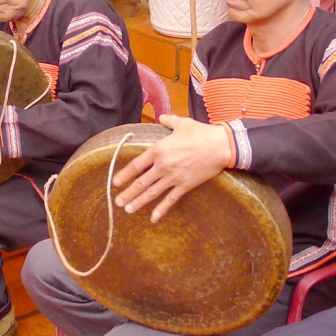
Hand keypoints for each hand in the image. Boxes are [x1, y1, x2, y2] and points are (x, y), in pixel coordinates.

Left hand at [111, 114, 231, 222]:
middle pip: (141, 182)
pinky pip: (170, 199)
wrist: (219, 146)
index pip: (137, 165)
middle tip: (118, 202)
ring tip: (128, 209)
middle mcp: (163, 165)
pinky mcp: (184, 185)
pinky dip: (161, 209)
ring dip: (139, 202)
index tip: (116, 182)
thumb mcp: (182, 124)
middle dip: (128, 193)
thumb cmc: (200, 133)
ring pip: (152, 192)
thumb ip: (169, 121)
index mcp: (159, 150)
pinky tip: (153, 218)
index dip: (125, 174)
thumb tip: (162, 117)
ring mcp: (173, 177)